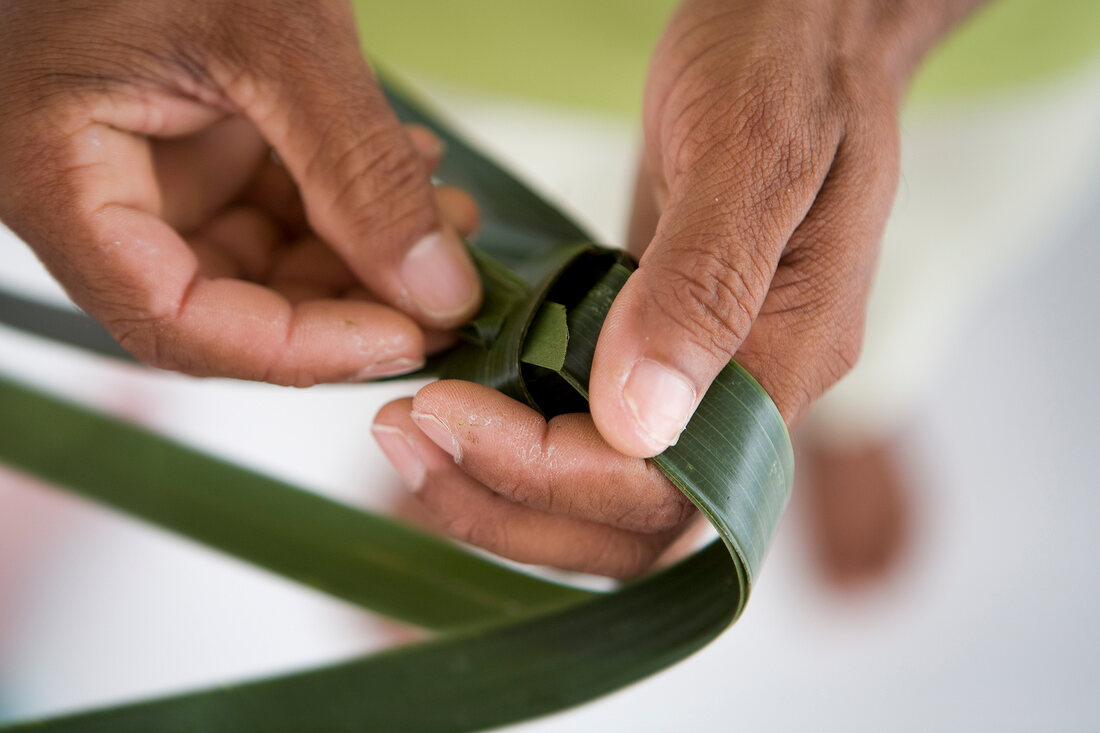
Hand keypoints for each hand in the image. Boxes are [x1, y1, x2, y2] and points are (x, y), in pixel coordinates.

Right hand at [0, 0, 480, 384]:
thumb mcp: (274, 34)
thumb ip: (357, 170)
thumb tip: (438, 291)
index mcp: (60, 176)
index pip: (174, 322)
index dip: (296, 350)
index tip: (406, 336)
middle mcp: (100, 195)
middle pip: (231, 308)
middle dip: (351, 302)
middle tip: (448, 282)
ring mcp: (153, 176)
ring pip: (270, 267)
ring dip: (368, 255)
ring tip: (446, 215)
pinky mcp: (201, 152)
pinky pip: (282, 212)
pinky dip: (353, 206)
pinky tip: (410, 172)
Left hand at [374, 0, 982, 575]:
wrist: (803, 26)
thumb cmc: (787, 62)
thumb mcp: (753, 151)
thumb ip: (703, 287)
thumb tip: (639, 426)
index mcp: (791, 358)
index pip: (669, 488)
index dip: (550, 475)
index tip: (449, 412)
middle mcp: (751, 392)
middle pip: (630, 523)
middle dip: (507, 501)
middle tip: (403, 433)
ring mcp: (707, 377)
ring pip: (603, 496)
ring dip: (500, 485)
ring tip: (407, 428)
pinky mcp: (662, 348)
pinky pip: (589, 435)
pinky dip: (515, 441)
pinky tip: (454, 397)